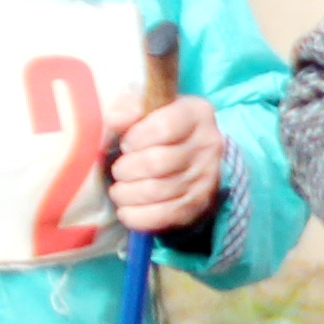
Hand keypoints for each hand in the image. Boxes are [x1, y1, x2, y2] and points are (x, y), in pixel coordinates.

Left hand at [110, 93, 226, 232]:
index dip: (135, 138)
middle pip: (157, 163)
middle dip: (126, 169)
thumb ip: (126, 107)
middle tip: (119, 169)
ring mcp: (205, 178)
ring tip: (119, 189)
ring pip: (156, 192)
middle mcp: (208, 145)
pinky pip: (162, 216)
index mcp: (197, 114)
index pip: (163, 128)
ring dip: (126, 193)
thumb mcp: (144, 107)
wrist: (187, 155)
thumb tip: (115, 119)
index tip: (126, 143)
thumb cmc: (158, 127)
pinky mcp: (198, 205)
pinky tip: (125, 209)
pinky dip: (136, 216)